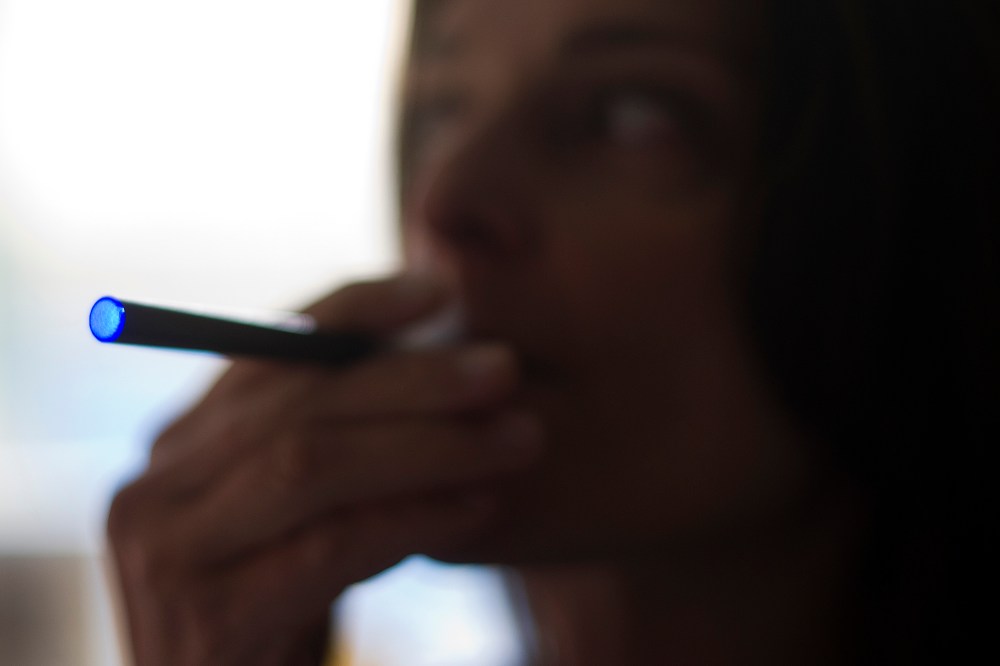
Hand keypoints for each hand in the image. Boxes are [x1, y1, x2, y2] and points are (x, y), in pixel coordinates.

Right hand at [106, 275, 543, 664]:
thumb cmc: (280, 606)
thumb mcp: (298, 512)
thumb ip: (333, 440)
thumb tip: (439, 352)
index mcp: (179, 443)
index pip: (267, 346)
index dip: (357, 309)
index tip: (441, 291)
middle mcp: (153, 486)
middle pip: (298, 402)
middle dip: (415, 379)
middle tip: (505, 369)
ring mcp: (167, 553)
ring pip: (313, 464)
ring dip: (430, 445)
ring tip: (518, 438)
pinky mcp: (208, 619)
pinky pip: (330, 546)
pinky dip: (415, 518)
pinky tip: (480, 506)